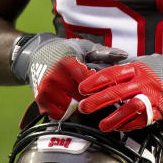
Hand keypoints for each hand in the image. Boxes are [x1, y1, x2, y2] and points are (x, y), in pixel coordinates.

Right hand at [11, 33, 127, 120]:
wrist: (38, 54)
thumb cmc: (66, 51)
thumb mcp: (85, 47)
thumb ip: (104, 53)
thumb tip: (124, 55)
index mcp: (67, 64)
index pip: (89, 83)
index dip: (100, 88)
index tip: (107, 89)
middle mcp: (54, 78)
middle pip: (80, 98)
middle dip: (90, 98)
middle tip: (94, 95)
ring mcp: (46, 91)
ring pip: (70, 108)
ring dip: (77, 105)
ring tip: (78, 97)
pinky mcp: (40, 100)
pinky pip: (58, 115)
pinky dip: (65, 112)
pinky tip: (68, 103)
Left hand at [78, 53, 162, 131]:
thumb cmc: (161, 70)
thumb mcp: (143, 63)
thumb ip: (125, 71)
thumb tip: (101, 75)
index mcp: (137, 68)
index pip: (112, 74)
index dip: (95, 81)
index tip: (82, 88)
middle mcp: (143, 81)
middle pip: (116, 92)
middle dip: (97, 101)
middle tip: (84, 107)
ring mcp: (151, 96)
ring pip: (129, 108)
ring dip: (113, 118)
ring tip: (102, 125)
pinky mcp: (159, 110)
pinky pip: (142, 119)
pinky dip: (129, 125)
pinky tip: (119, 127)